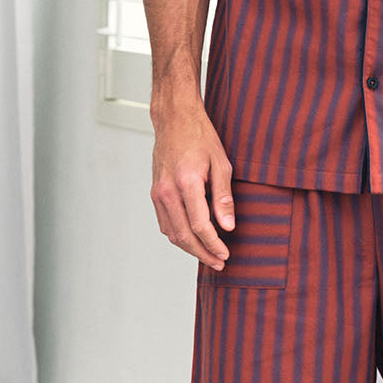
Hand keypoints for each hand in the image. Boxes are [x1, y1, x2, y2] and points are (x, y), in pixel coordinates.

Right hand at [149, 98, 234, 269]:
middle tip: (219, 263)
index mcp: (187, 182)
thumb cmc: (200, 137)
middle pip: (184, 235)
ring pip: (172, 233)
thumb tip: (228, 227)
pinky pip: (164, 223)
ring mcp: (158, 193)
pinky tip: (193, 238)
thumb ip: (224, 197)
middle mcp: (167, 191)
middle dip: (202, 253)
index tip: (226, 254)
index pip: (200, 226)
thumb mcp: (222, 163)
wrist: (174, 119)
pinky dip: (178, 235)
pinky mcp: (154, 193)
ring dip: (190, 248)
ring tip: (208, 254)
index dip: (214, 245)